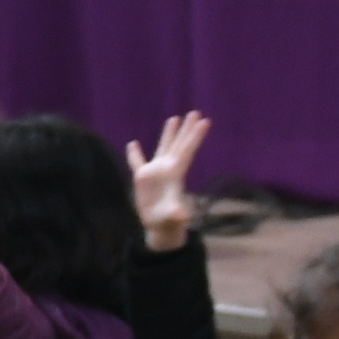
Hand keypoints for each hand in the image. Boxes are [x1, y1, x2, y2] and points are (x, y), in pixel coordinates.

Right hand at [125, 111, 207, 251]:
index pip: (187, 150)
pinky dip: (135, 153)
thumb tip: (183, 216)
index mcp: (176, 173)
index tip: (205, 121)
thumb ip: (177, 214)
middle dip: (187, 129)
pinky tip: (133, 143)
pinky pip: (137, 162)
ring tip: (175, 118)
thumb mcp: (173, 217)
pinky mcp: (143, 178)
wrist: (159, 226)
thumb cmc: (168, 221)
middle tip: (195, 112)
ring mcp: (156, 172)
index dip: (195, 136)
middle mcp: (168, 169)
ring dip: (169, 134)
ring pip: (163, 147)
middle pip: (179, 144)